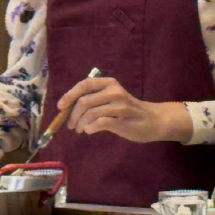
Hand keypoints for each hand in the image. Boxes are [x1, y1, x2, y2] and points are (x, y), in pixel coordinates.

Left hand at [57, 76, 191, 143]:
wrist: (153, 120)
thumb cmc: (129, 110)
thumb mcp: (113, 98)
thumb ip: (96, 99)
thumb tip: (69, 108)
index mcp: (110, 83)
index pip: (85, 84)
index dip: (70, 94)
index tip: (61, 106)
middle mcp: (115, 91)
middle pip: (84, 100)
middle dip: (73, 115)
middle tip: (70, 125)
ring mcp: (120, 106)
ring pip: (90, 113)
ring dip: (80, 124)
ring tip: (80, 130)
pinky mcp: (123, 121)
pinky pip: (100, 123)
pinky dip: (90, 128)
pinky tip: (90, 131)